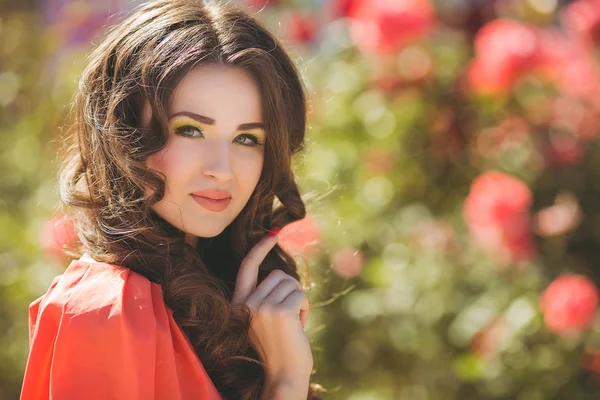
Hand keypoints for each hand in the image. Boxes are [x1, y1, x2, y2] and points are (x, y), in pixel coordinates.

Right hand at [232, 229, 312, 385]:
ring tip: (293, 323)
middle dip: (291, 290)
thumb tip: (281, 273)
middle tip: (290, 315)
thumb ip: (266, 296)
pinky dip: (305, 308)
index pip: (247, 267)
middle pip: (278, 274)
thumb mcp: (264, 319)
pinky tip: (299, 326)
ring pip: (291, 283)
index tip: (274, 233)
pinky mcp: (279, 311)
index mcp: (238, 304)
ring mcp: (261, 307)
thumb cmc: (279, 347)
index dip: (260, 248)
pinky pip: (301, 294)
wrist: (284, 375)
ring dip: (299, 300)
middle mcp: (246, 303)